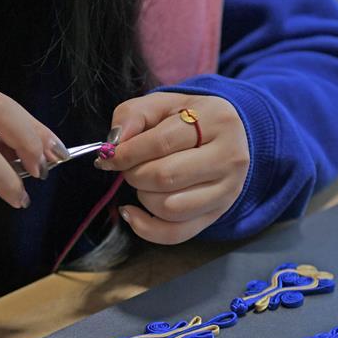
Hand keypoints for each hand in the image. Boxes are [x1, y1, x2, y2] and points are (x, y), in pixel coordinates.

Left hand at [100, 92, 249, 243]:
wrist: (229, 138)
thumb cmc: (190, 120)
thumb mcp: (163, 104)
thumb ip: (134, 115)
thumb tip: (115, 144)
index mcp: (217, 120)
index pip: (161, 143)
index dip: (127, 154)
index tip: (108, 157)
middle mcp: (229, 157)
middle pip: (166, 177)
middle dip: (134, 175)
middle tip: (128, 168)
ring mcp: (227, 190)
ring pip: (170, 207)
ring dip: (143, 198)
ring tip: (142, 183)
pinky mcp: (218, 214)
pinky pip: (177, 233)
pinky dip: (146, 228)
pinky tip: (133, 213)